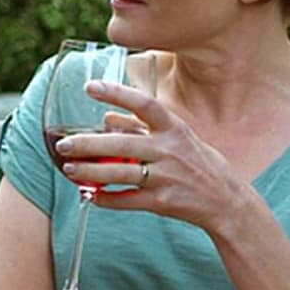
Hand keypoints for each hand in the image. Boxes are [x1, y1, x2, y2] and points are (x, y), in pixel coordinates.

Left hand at [53, 80, 250, 229]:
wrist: (225, 200)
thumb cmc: (198, 163)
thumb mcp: (177, 137)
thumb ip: (142, 127)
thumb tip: (107, 118)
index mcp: (174, 129)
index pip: (144, 104)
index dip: (117, 94)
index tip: (90, 87)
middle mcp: (169, 150)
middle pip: (122, 143)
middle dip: (89, 144)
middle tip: (64, 144)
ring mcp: (166, 177)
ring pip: (120, 173)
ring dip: (91, 172)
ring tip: (69, 169)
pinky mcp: (162, 202)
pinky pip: (128, 201)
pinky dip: (107, 199)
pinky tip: (91, 195)